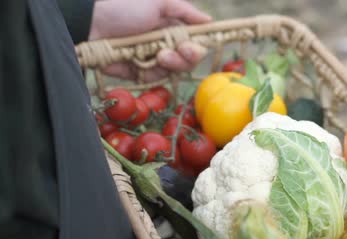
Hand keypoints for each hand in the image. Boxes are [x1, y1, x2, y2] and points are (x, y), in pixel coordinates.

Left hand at [89, 0, 211, 80]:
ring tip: (159, 55)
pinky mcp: (139, 72)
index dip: (198, 46)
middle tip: (181, 50)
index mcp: (171, 26)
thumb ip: (185, 11)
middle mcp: (164, 43)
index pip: (194, 41)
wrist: (91, 24)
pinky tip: (146, 62)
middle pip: (188, 59)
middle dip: (188, 56)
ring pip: (174, 70)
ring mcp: (152, 58)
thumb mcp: (159, 2)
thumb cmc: (123, 7)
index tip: (197, 45)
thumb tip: (209, 20)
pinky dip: (154, 71)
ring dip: (172, 63)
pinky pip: (156, 78)